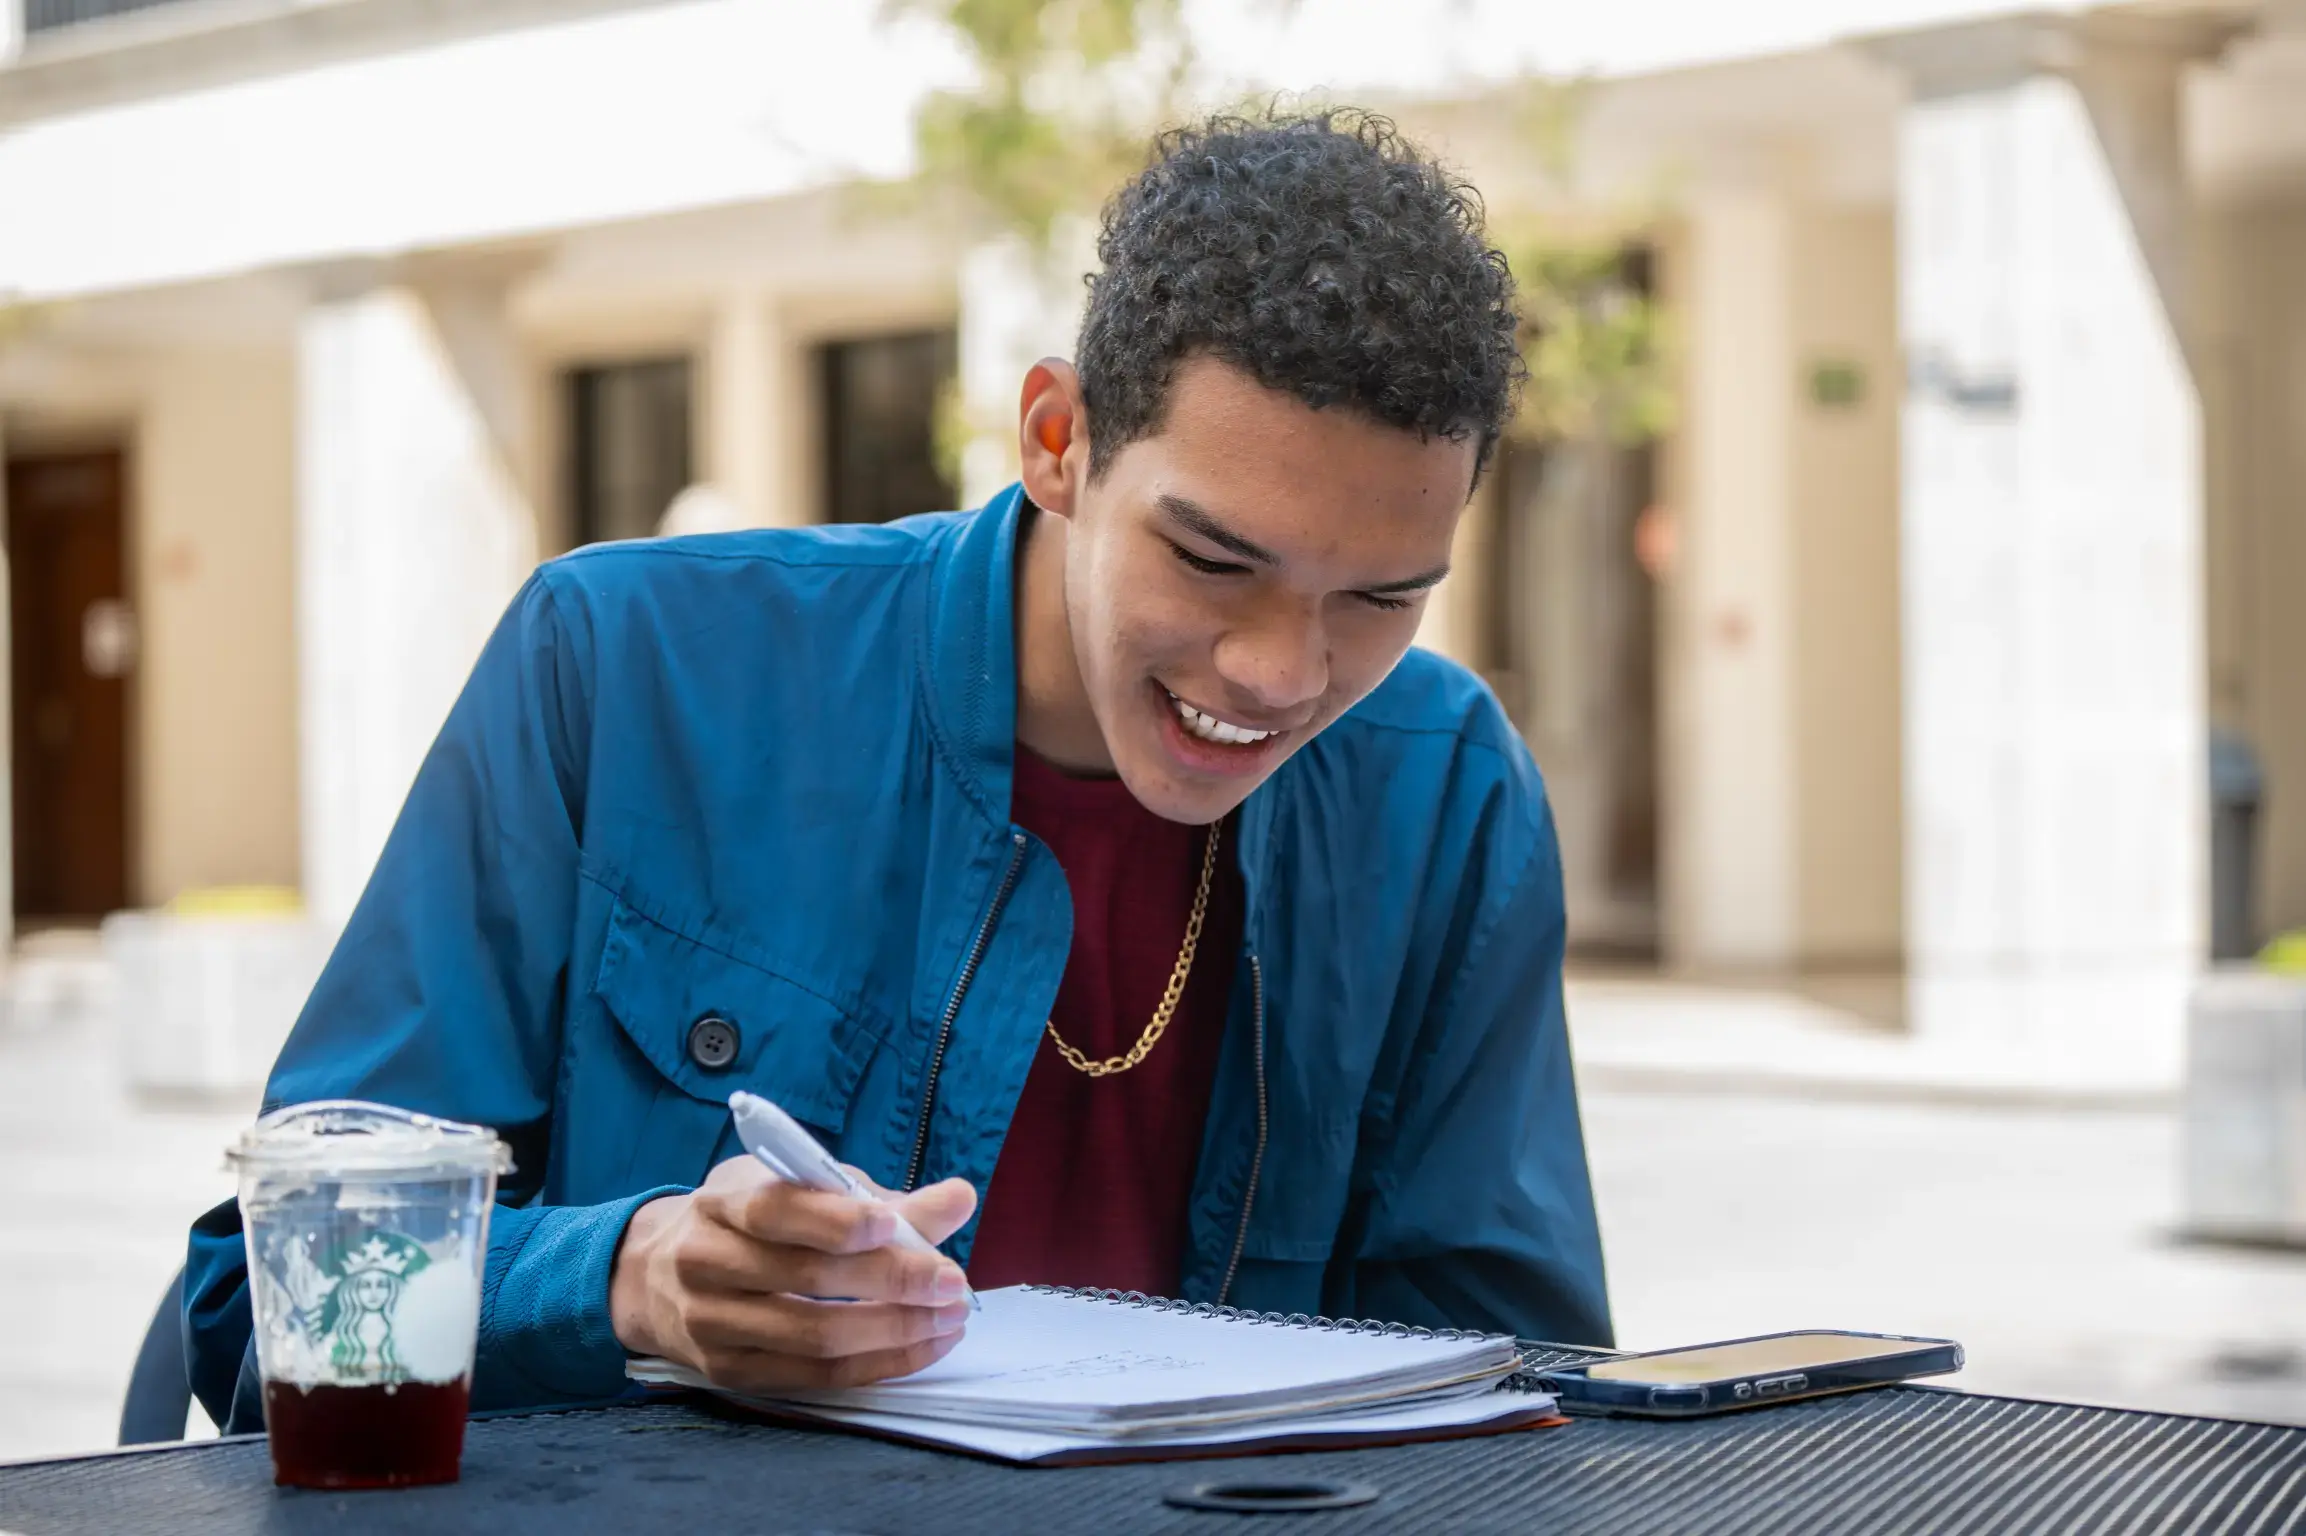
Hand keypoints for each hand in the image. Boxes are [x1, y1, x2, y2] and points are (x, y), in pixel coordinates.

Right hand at [610, 1155, 978, 1391]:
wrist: (654, 1274)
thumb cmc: (748, 1220)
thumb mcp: (795, 1186)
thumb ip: (875, 1197)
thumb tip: (958, 1199)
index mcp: (723, 1203)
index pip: (776, 1211)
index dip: (836, 1220)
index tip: (892, 1223)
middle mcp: (706, 1262)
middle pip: (805, 1278)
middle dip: (890, 1280)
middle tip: (951, 1282)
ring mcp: (712, 1324)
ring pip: (813, 1336)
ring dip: (893, 1330)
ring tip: (948, 1319)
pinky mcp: (728, 1372)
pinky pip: (813, 1377)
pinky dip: (875, 1364)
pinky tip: (919, 1347)